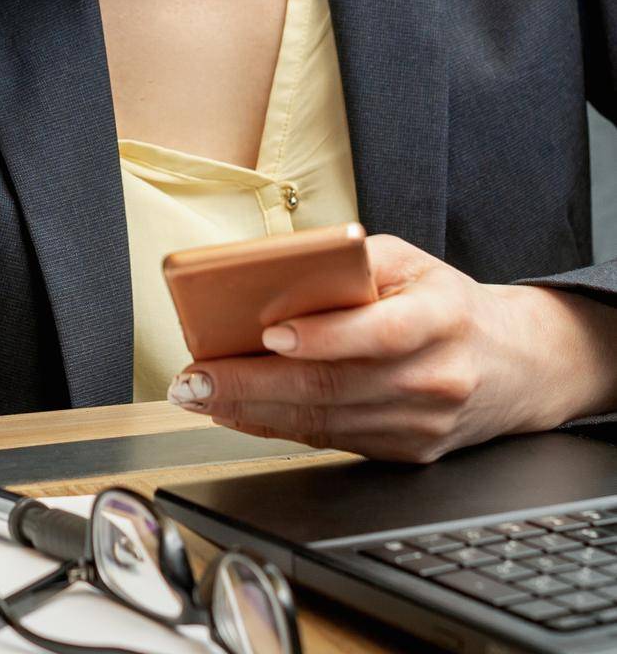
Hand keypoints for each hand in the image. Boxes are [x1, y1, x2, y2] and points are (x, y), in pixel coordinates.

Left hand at [167, 234, 616, 463]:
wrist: (514, 365)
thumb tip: (278, 268)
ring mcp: (420, 425)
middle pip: (335, 387)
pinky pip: (331, 440)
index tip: (270, 333)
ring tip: (201, 392)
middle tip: (198, 376)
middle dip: (254, 384)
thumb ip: (351, 260)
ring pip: (325, 422)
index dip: (324, 337)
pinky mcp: (405, 453)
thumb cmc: (447, 303)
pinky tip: (239, 411)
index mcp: (440, 319)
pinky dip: (278, 426)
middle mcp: (433, 378)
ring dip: (253, 410)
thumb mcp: (411, 262)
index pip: (379, 333)